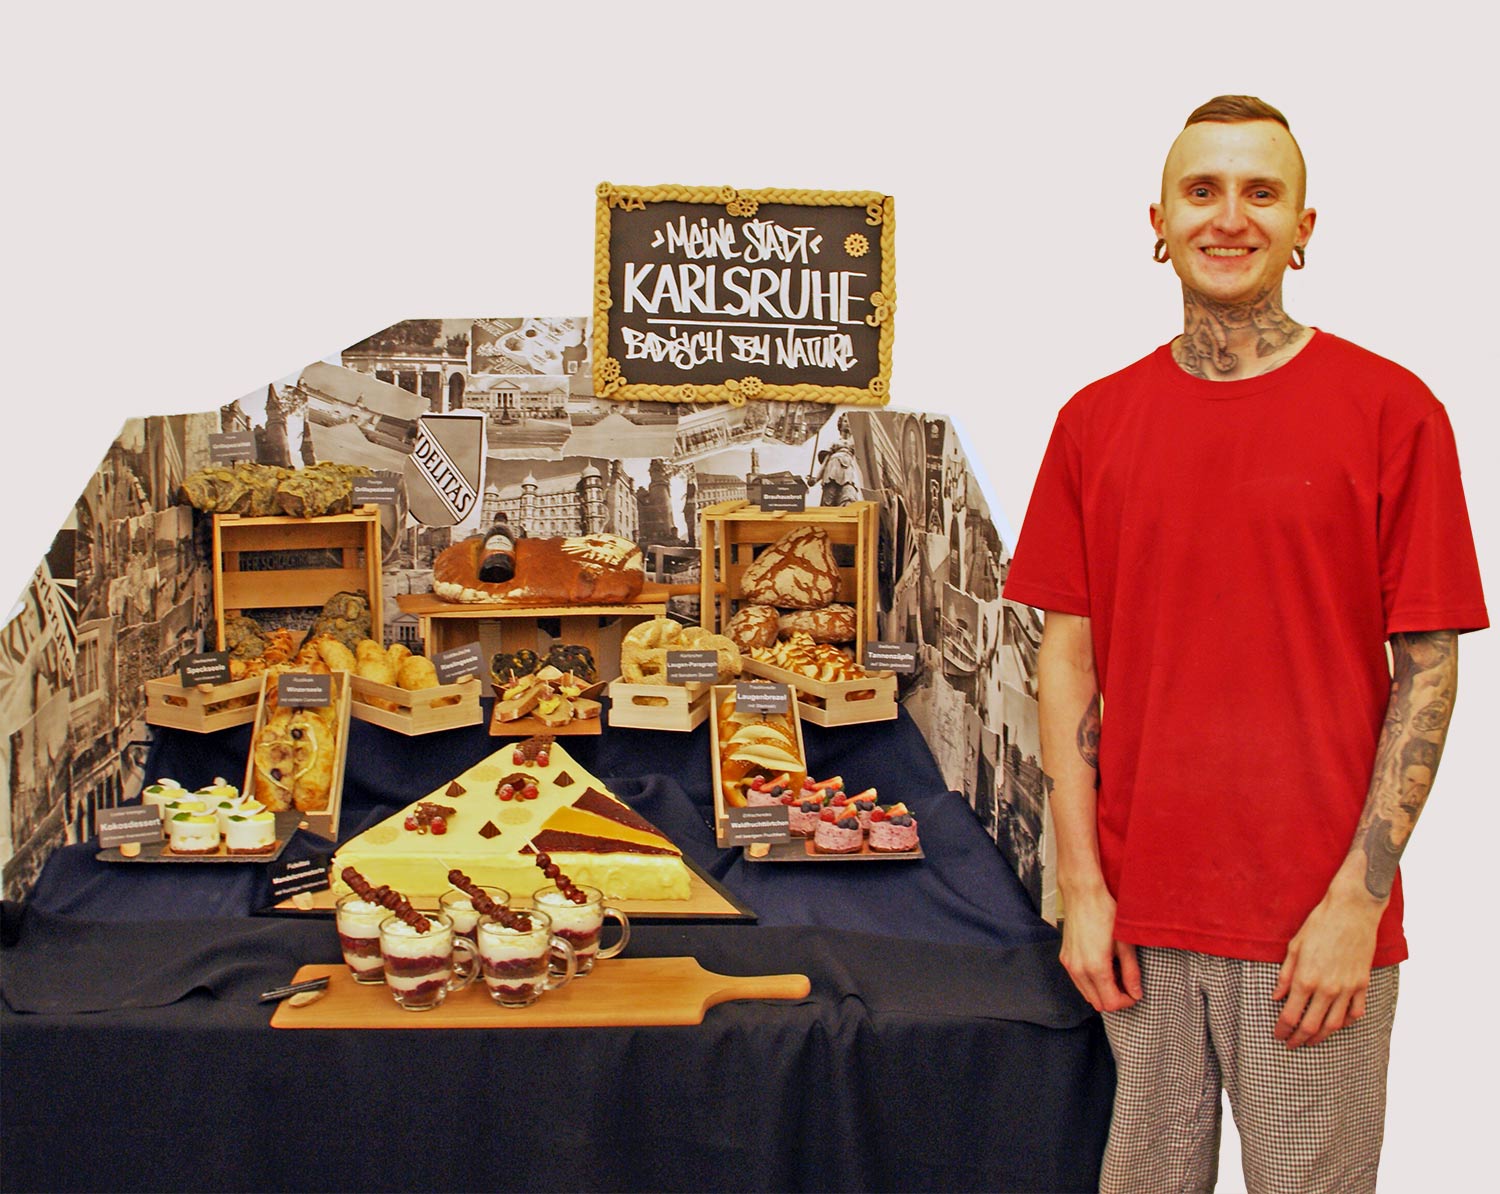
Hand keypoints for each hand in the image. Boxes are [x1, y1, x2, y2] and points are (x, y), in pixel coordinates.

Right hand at [1060, 884, 1141, 1012]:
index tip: (1135, 992)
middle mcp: (1078, 969)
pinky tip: (1102, 966)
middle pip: (1098, 1003)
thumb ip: (1131, 972)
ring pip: (1087, 994)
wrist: (1083, 893)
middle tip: (1127, 984)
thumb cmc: (1105, 912)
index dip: (1126, 1001)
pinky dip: (1091, 982)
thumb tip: (1136, 993)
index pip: (1111, 1003)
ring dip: (1102, 991)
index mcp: (1095, 967)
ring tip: (1115, 974)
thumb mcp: (1125, 943)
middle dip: (1115, 998)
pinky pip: (1078, 981)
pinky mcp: (1065, 957)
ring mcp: (1069, 964)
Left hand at [1272, 879, 1384, 1047]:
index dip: (1282, 1030)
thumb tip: (1276, 997)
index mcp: (1306, 978)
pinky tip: (1337, 1024)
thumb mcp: (1294, 946)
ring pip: (1334, 1024)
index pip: (1290, 1015)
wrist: (1352, 911)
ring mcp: (1348, 988)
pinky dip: (1345, 1022)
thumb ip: (1285, 975)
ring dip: (1321, 1036)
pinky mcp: (1363, 984)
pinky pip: (1355, 1012)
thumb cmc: (1319, 924)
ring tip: (1311, 1040)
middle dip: (1299, 1039)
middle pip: (1311, 1026)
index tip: (1277, 1035)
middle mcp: (1327, 988)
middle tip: (1291, 1044)